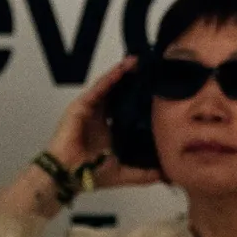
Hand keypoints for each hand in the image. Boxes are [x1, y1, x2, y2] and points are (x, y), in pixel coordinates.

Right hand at [48, 57, 156, 183]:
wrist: (68, 175)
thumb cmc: (91, 174)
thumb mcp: (125, 173)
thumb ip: (145, 174)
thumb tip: (168, 174)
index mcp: (109, 130)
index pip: (127, 109)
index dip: (140, 99)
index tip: (157, 90)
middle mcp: (100, 117)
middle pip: (118, 93)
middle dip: (132, 81)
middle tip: (150, 69)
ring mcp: (90, 110)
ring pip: (109, 86)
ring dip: (122, 73)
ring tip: (138, 61)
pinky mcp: (81, 105)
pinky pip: (98, 88)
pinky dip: (110, 78)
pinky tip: (122, 69)